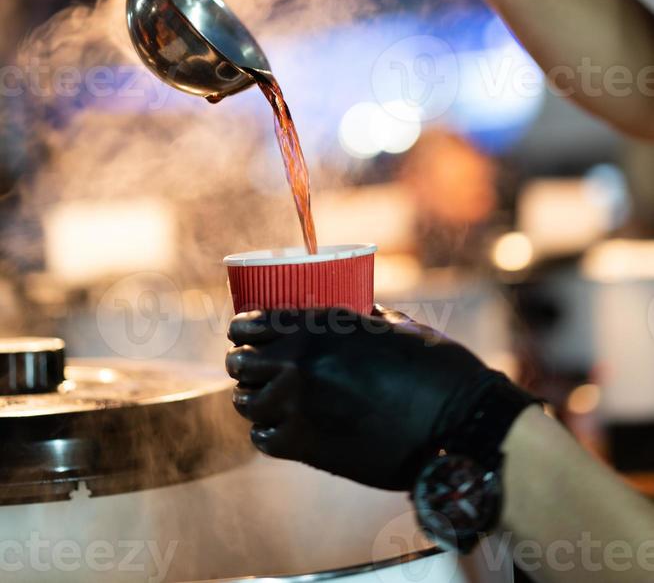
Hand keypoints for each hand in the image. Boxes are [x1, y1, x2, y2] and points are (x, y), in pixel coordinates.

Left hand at [226, 305, 529, 490]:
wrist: (455, 422)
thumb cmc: (435, 367)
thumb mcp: (395, 327)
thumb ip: (365, 321)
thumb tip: (362, 314)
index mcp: (319, 325)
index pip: (252, 323)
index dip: (242, 328)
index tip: (242, 332)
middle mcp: (299, 362)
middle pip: (241, 363)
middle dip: (244, 364)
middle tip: (253, 367)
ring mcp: (298, 406)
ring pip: (246, 403)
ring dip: (254, 399)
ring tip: (264, 399)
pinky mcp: (307, 447)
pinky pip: (264, 439)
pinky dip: (269, 433)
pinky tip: (281, 430)